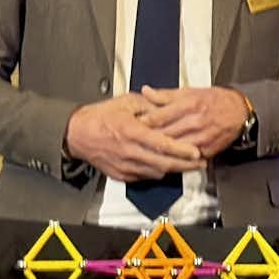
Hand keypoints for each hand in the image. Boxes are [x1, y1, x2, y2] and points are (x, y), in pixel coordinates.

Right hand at [64, 93, 206, 182]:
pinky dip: (158, 172)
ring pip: (156, 172)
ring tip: (189, 165)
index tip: (196, 152)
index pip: (161, 144)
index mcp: (131, 131)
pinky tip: (168, 166)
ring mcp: (125, 166)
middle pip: (163, 163)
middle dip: (185, 165)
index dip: (181, 150)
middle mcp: (129, 152)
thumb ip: (150, 105)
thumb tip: (170, 106)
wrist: (77, 134)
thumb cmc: (101, 116)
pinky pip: (145, 177)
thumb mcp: (127, 102)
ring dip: (174, 170)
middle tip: (201, 163)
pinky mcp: (121, 175)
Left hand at [138, 85, 250, 156]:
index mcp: (189, 104)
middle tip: (133, 140)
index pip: (159, 116)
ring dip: (159, 152)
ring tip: (145, 152)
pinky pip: (186, 158)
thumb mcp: (189, 91)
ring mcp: (201, 138)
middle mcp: (195, 122)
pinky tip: (164, 160)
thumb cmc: (214, 100)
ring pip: (174, 149)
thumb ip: (165, 95)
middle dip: (147, 138)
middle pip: (164, 134)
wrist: (238, 112)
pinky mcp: (206, 151)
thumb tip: (146, 91)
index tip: (132, 124)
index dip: (144, 121)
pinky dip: (175, 159)